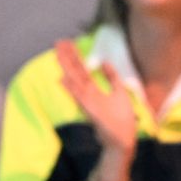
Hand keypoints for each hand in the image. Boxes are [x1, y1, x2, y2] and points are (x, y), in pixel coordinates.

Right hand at [56, 40, 136, 154]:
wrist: (122, 139)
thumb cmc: (121, 119)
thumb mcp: (120, 92)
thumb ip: (112, 77)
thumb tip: (104, 61)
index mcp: (94, 91)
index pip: (82, 69)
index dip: (75, 56)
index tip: (67, 43)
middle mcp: (88, 95)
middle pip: (76, 72)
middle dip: (68, 57)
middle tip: (58, 41)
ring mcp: (88, 103)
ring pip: (75, 81)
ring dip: (67, 67)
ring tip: (58, 53)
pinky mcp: (91, 112)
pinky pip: (79, 98)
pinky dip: (71, 89)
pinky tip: (62, 79)